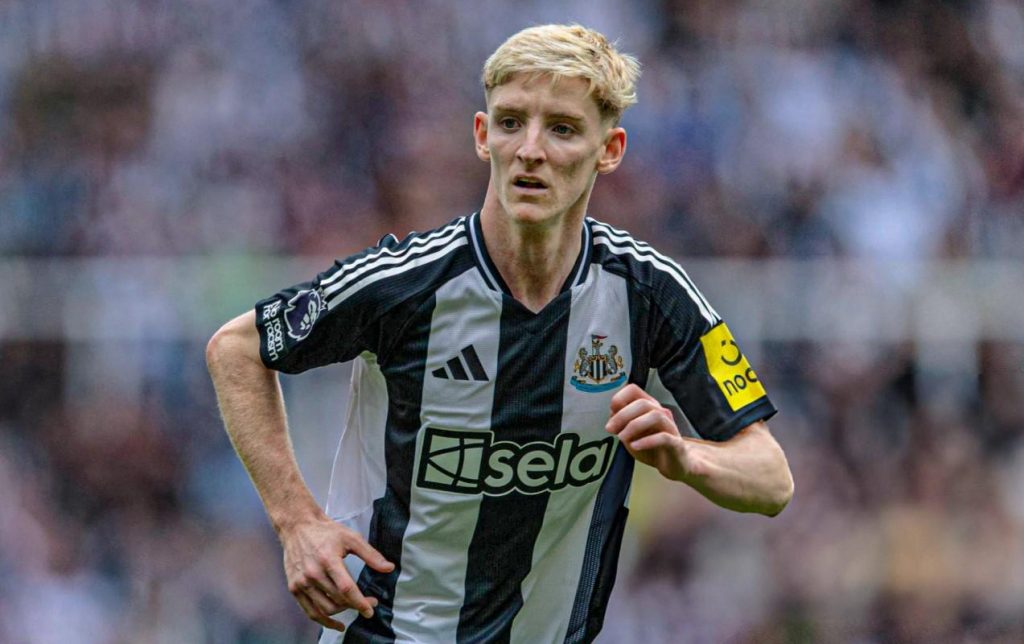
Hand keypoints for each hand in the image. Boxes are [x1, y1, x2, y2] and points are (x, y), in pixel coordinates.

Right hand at [280, 516, 394, 630]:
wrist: (298, 527)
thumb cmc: (326, 532)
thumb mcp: (351, 538)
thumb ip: (371, 555)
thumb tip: (389, 568)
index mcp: (328, 560)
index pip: (346, 588)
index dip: (360, 602)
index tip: (371, 609)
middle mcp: (313, 573)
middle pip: (337, 600)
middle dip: (355, 605)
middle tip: (368, 603)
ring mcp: (302, 582)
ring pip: (324, 608)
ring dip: (342, 612)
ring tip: (353, 607)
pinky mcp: (294, 588)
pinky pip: (309, 611)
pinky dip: (323, 620)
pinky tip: (334, 623)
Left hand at [605, 384, 689, 480]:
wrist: (674, 464)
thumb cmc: (652, 447)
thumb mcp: (631, 434)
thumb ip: (621, 423)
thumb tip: (612, 414)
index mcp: (648, 407)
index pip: (634, 390)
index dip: (619, 398)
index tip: (610, 412)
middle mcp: (660, 413)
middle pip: (642, 403)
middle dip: (622, 415)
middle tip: (610, 429)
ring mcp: (670, 427)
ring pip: (655, 416)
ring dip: (634, 426)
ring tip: (622, 438)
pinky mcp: (676, 443)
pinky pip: (664, 437)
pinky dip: (647, 441)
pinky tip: (635, 446)